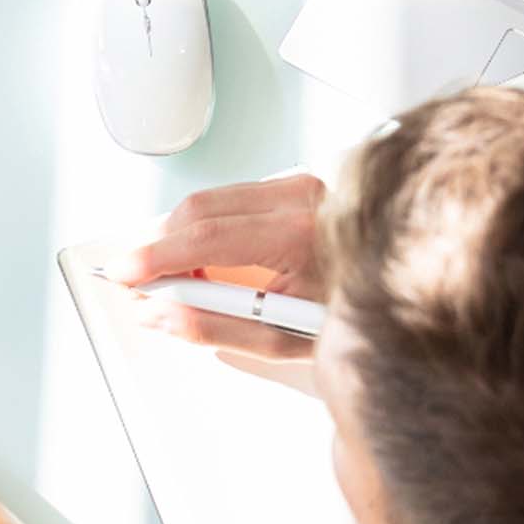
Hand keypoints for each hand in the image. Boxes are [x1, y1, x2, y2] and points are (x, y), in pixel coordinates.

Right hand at [103, 175, 327, 375]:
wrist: (398, 297)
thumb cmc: (347, 318)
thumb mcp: (279, 338)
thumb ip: (212, 327)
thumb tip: (158, 313)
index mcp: (299, 234)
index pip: (207, 237)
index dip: (156, 257)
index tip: (125, 274)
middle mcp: (300, 197)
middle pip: (199, 209)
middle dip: (161, 248)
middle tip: (144, 286)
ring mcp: (299, 186)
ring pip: (209, 200)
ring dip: (181, 239)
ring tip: (184, 283)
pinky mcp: (294, 186)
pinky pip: (230, 199)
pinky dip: (206, 230)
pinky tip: (210, 264)